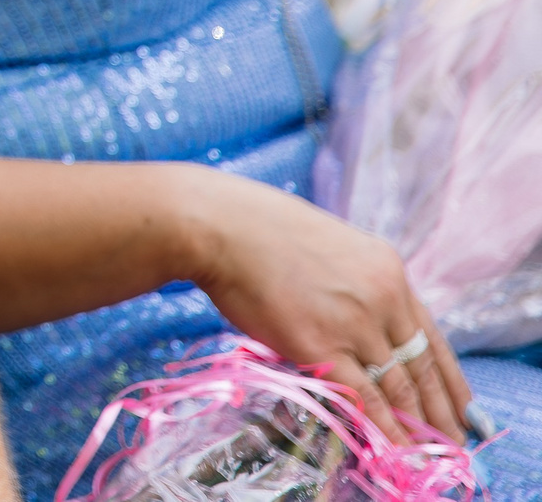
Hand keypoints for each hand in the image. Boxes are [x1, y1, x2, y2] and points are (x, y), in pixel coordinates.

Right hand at [179, 169, 475, 443]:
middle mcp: (383, 296)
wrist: (219, 225)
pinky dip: (385, 428)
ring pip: (399, 386)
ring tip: (432, 454)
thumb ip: (352, 284)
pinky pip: (364, 396)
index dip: (448, 377)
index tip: (461, 406)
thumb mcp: (328, 248)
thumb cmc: (258, 231)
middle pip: (422, 365)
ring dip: (418, 426)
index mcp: (388, 269)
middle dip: (441, 410)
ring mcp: (354, 321)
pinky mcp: (320, 344)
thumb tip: (357, 322)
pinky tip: (398, 450)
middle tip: (456, 440)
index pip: (431, 335)